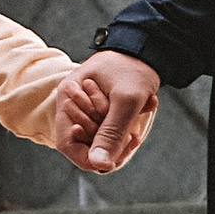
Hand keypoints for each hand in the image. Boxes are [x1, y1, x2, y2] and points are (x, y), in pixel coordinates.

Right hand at [53, 48, 159, 173]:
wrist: (146, 48)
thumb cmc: (132, 67)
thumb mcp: (125, 100)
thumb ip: (111, 133)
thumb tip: (99, 165)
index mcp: (67, 99)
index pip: (67, 144)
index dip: (88, 156)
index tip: (112, 160)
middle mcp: (72, 106)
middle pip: (85, 145)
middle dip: (111, 141)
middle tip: (132, 128)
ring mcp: (86, 109)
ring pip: (101, 140)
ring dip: (123, 132)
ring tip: (140, 111)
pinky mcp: (101, 111)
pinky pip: (111, 130)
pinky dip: (128, 126)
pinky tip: (143, 109)